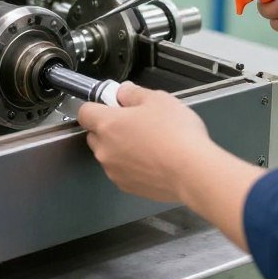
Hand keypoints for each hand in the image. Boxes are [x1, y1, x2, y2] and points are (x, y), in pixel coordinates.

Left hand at [77, 83, 209, 202]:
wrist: (192, 172)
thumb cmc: (176, 134)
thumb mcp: (158, 99)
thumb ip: (133, 93)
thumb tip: (123, 92)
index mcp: (107, 124)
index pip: (84, 112)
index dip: (97, 106)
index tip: (111, 105)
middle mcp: (105, 149)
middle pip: (95, 135)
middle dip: (109, 128)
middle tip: (135, 123)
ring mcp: (114, 170)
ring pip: (109, 154)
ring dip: (120, 148)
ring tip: (149, 143)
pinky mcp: (127, 186)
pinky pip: (121, 171)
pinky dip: (131, 166)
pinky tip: (153, 160)